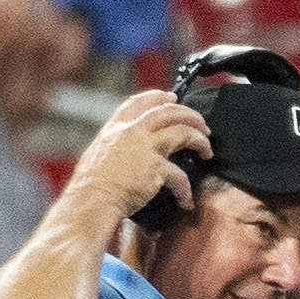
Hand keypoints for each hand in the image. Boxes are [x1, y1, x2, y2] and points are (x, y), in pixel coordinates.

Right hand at [69, 89, 211, 220]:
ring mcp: (144, 147)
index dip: (159, 97)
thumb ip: (117, 145)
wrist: (92, 198)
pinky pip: (180, 175)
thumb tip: (128, 151)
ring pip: (183, 132)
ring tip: (207, 151)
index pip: (140, 101)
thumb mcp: (100, 152)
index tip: (173, 97)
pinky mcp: (155, 168)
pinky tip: (186, 201)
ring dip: (200, 141)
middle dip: (190, 115)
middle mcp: (132, 130)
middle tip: (203, 126)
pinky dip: (186, 190)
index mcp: (116, 126)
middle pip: (169, 111)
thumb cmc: (93, 183)